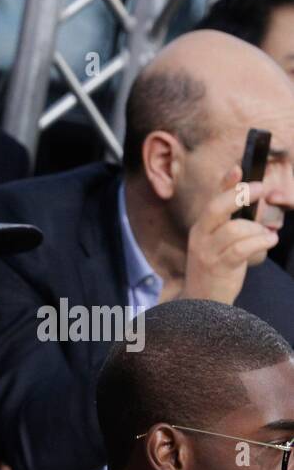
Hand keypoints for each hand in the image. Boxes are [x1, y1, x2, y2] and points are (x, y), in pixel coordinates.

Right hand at [177, 165, 278, 304]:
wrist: (202, 300)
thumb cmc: (215, 267)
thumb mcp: (217, 241)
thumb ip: (229, 222)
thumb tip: (251, 200)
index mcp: (201, 228)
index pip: (212, 200)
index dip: (224, 183)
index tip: (238, 168)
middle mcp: (200, 237)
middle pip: (217, 208)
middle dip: (240, 195)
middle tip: (261, 188)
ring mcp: (207, 252)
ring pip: (235, 228)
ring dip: (257, 229)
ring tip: (266, 235)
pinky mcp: (219, 266)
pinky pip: (243, 247)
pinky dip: (261, 241)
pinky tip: (270, 240)